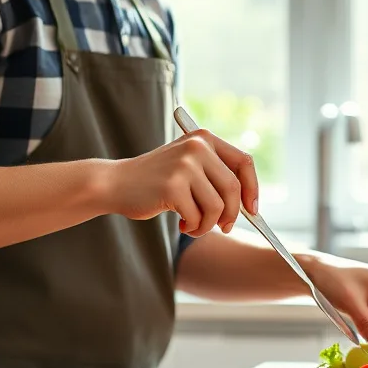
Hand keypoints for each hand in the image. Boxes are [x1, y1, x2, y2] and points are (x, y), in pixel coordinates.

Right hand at [100, 130, 258, 235]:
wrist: (115, 183)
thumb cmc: (156, 182)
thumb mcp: (188, 168)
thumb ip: (215, 177)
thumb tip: (249, 206)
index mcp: (204, 138)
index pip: (244, 162)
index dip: (252, 189)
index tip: (252, 210)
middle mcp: (197, 147)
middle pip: (233, 188)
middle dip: (231, 214)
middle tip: (223, 227)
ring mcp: (184, 165)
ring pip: (217, 207)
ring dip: (208, 225)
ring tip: (193, 226)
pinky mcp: (172, 186)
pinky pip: (197, 217)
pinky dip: (192, 228)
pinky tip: (180, 225)